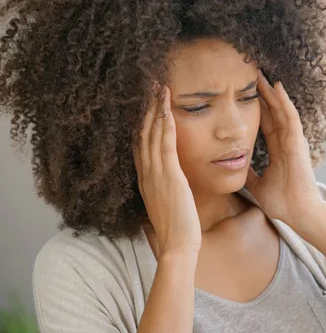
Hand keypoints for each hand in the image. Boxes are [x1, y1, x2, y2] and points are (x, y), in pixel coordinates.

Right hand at [133, 84, 200, 257]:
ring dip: (154, 109)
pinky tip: (166, 108)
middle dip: (145, 109)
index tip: (144, 104)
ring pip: (151, 134)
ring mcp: (156, 173)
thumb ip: (165, 189)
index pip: (140, 144)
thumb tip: (171, 181)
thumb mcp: (166, 204)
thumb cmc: (176, 229)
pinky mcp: (169, 175)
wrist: (178, 246)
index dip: (141, 123)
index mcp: (145, 179)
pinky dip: (165, 123)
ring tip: (157, 87)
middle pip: (142, 133)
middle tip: (148, 86)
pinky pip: (165, 143)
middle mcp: (146, 173)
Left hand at [245, 71, 323, 227]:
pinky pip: (290, 117)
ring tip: (261, 74)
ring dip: (272, 93)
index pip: (265, 124)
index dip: (256, 109)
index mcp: (278, 151)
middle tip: (250, 75)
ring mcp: (293, 141)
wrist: (297, 213)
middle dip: (262, 95)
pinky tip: (277, 87)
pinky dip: (284, 102)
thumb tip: (234, 168)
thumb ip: (249, 174)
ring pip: (281, 110)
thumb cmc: (282, 202)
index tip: (244, 95)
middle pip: (272, 113)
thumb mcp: (257, 185)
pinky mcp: (297, 142)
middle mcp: (286, 142)